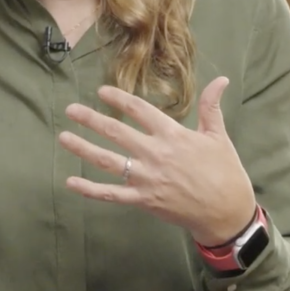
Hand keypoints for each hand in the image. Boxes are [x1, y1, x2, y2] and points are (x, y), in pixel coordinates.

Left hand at [58, 78, 257, 245]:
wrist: (226, 212)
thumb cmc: (224, 171)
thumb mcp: (218, 136)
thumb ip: (212, 106)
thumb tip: (221, 79)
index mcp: (173, 135)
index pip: (140, 110)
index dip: (119, 99)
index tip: (102, 91)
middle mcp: (155, 154)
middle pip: (116, 132)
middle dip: (90, 119)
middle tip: (70, 110)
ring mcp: (146, 178)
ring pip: (108, 161)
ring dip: (83, 148)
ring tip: (63, 137)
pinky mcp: (143, 200)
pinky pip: (111, 195)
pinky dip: (89, 189)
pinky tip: (71, 182)